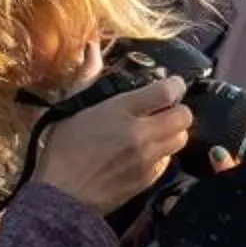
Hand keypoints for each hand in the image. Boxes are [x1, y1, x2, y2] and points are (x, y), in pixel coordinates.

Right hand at [30, 76, 191, 215]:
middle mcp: (141, 133)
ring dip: (173, 133)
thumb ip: (86, 76)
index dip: (175, 86)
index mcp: (121, 111)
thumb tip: (92, 47)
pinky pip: (169, 161)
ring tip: (156, 132)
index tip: (170, 86)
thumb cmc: (60, 151)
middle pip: (184, 116)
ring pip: (181, 139)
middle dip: (178, 110)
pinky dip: (162, 155)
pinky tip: (145, 154)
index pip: (168, 91)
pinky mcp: (149, 180)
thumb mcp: (69, 108)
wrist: (61, 199)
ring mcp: (148, 158)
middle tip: (164, 110)